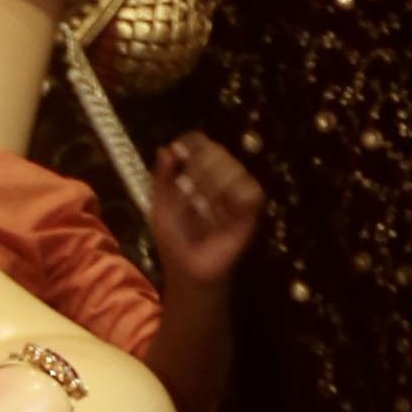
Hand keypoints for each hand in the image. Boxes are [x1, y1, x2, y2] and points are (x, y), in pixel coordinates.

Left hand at [150, 129, 264, 289]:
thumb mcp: (160, 207)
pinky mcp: (250, 210)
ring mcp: (237, 192)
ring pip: (235, 168)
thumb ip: (161, 177)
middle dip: (198, 168)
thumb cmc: (174, 238)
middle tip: (184, 190)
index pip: (201, 142)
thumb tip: (166, 149)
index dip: (192, 143)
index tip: (178, 152)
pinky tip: (219, 214)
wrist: (186, 268)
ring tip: (198, 208)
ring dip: (212, 187)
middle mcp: (221, 176)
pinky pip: (251, 190)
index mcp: (199, 171)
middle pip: (218, 150)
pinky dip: (233, 199)